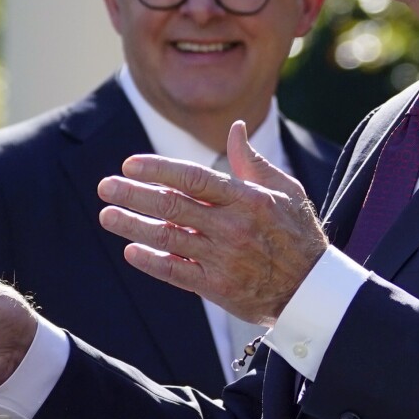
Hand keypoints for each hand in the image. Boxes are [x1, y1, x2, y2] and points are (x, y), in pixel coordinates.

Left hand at [97, 120, 328, 324]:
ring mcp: (223, 258)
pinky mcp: (217, 287)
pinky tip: (131, 250)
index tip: (130, 165)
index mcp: (247, 198)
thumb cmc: (298, 233)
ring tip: (107, 215)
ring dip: (132, 225)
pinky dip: (151, 261)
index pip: (194, 178)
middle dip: (133, 194)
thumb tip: (235, 128)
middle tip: (106, 187)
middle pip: (172, 205)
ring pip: (167, 237)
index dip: (158, 170)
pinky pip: (176, 272)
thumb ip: (253, 162)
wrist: (312, 289)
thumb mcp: (285, 190)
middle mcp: (232, 226)